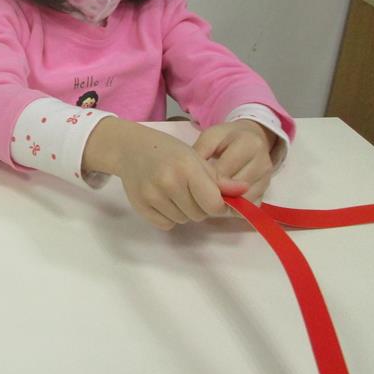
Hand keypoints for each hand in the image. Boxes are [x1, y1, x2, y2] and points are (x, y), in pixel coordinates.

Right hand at [83, 118, 248, 229]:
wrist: (131, 149)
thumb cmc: (169, 152)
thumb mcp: (196, 158)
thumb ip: (219, 179)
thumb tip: (242, 193)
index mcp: (186, 167)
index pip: (213, 203)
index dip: (219, 204)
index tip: (215, 197)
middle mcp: (168, 182)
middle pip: (199, 214)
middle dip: (201, 206)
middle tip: (190, 190)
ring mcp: (152, 195)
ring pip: (183, 221)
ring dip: (185, 211)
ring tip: (176, 193)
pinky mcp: (140, 206)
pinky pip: (166, 224)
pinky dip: (169, 216)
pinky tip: (163, 199)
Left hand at [193, 120, 274, 201]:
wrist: (252, 137)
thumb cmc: (226, 138)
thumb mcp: (210, 137)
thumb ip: (201, 151)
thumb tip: (190, 173)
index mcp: (248, 144)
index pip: (225, 170)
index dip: (208, 178)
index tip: (195, 181)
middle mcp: (263, 162)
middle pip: (236, 187)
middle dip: (217, 191)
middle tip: (201, 192)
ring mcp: (267, 178)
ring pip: (244, 199)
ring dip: (226, 201)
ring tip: (211, 196)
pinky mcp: (267, 190)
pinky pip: (251, 205)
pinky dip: (237, 206)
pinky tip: (225, 199)